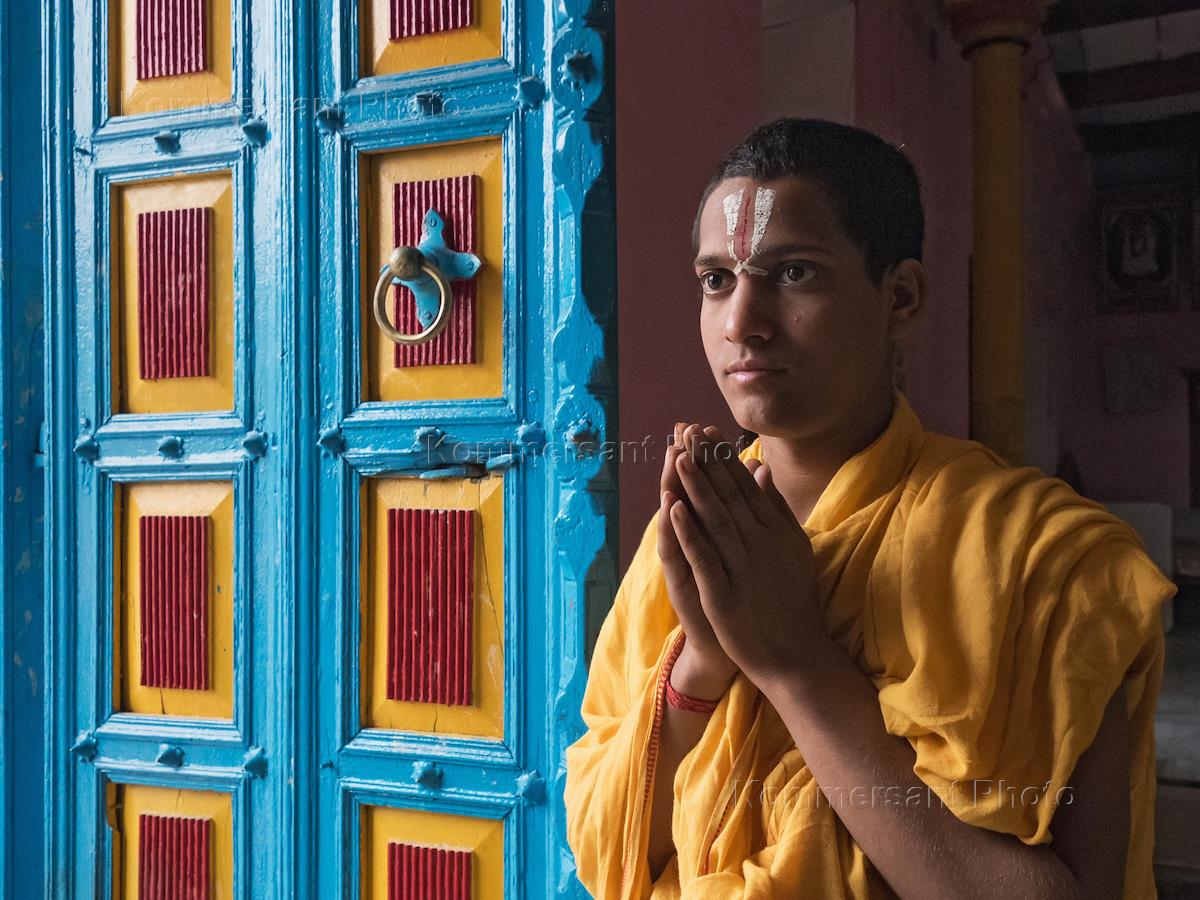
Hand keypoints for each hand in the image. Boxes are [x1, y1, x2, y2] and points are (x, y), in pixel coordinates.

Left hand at [668, 424, 823, 684]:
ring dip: (695, 487)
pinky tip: (673, 508)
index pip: (745, 486)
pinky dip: (688, 531)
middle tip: (688, 431)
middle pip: (728, 496)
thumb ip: (777, 509)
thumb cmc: (793, 601)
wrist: (794, 655)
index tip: (707, 432)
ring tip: (678, 457)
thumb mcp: (794, 548)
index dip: (724, 458)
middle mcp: (761, 544)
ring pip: (714, 520)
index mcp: (776, 531)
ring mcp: (742, 568)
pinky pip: (703, 556)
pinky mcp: (723, 593)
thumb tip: (762, 470)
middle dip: (707, 462)